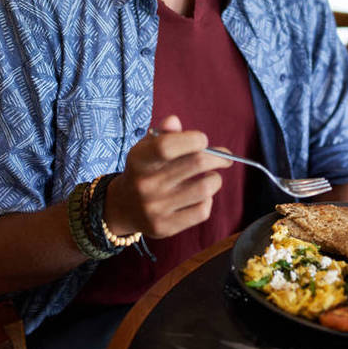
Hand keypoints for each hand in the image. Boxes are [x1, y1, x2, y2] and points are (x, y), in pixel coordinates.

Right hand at [105, 115, 231, 238]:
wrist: (123, 207)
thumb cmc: (143, 170)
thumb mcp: (146, 148)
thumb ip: (162, 134)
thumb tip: (174, 121)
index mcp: (138, 161)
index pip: (167, 146)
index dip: (192, 139)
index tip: (203, 140)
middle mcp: (145, 185)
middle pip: (196, 164)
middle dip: (217, 157)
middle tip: (224, 157)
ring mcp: (155, 208)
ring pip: (205, 188)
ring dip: (215, 179)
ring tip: (211, 177)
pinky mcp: (165, 227)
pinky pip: (202, 211)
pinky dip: (208, 200)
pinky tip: (201, 196)